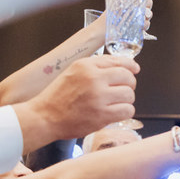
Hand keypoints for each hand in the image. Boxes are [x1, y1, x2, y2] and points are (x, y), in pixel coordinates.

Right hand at [16, 56, 138, 146]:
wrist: (45, 117)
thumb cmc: (58, 97)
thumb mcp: (73, 72)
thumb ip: (96, 68)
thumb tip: (122, 66)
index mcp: (86, 65)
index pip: (119, 61)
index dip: (130, 66)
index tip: (135, 69)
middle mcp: (93, 78)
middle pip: (128, 78)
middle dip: (129, 85)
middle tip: (121, 91)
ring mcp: (99, 97)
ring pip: (130, 95)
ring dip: (126, 100)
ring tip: (114, 104)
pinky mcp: (102, 115)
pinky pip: (128, 110)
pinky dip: (125, 112)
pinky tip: (115, 113)